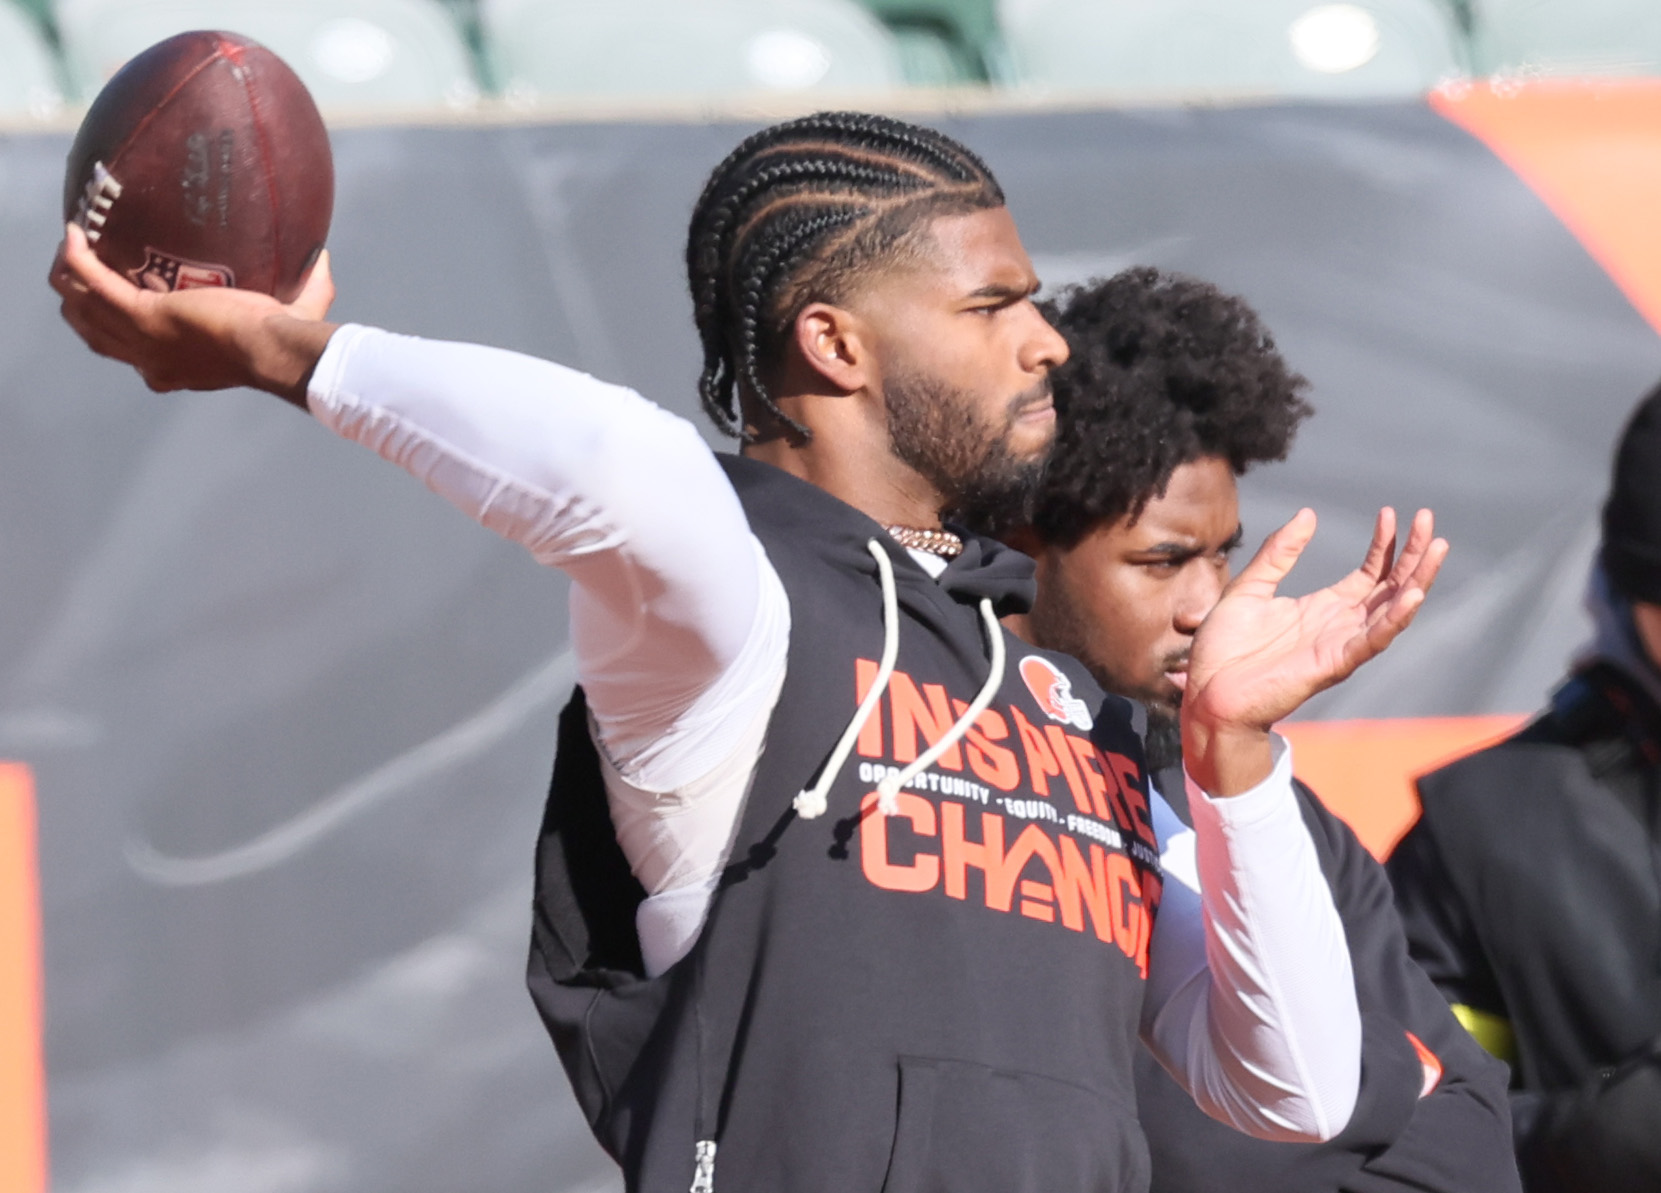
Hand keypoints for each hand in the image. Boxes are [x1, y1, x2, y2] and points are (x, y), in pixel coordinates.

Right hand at [48, 222, 337, 404]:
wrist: (275, 350)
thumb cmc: (287, 340)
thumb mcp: (290, 315)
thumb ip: (308, 289)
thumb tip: (322, 258)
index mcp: (178, 368)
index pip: (136, 355)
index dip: (121, 331)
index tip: (122, 304)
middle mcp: (154, 360)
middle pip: (99, 335)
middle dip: (84, 306)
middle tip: (81, 274)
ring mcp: (144, 340)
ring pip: (87, 311)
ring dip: (72, 280)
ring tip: (70, 251)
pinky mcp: (144, 316)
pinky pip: (96, 284)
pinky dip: (80, 261)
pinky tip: (74, 235)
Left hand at [1182, 507, 1447, 793]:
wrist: (1207, 694)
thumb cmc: (1225, 650)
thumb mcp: (1249, 587)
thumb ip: (1279, 554)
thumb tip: (1308, 514)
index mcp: (1323, 608)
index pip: (1369, 573)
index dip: (1384, 544)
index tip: (1391, 513)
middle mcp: (1339, 626)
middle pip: (1390, 586)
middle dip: (1412, 554)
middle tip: (1427, 518)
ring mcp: (1339, 645)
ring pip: (1391, 611)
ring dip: (1417, 580)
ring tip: (1436, 548)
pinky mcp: (1332, 665)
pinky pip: (1371, 642)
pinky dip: (1394, 620)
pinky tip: (1412, 595)